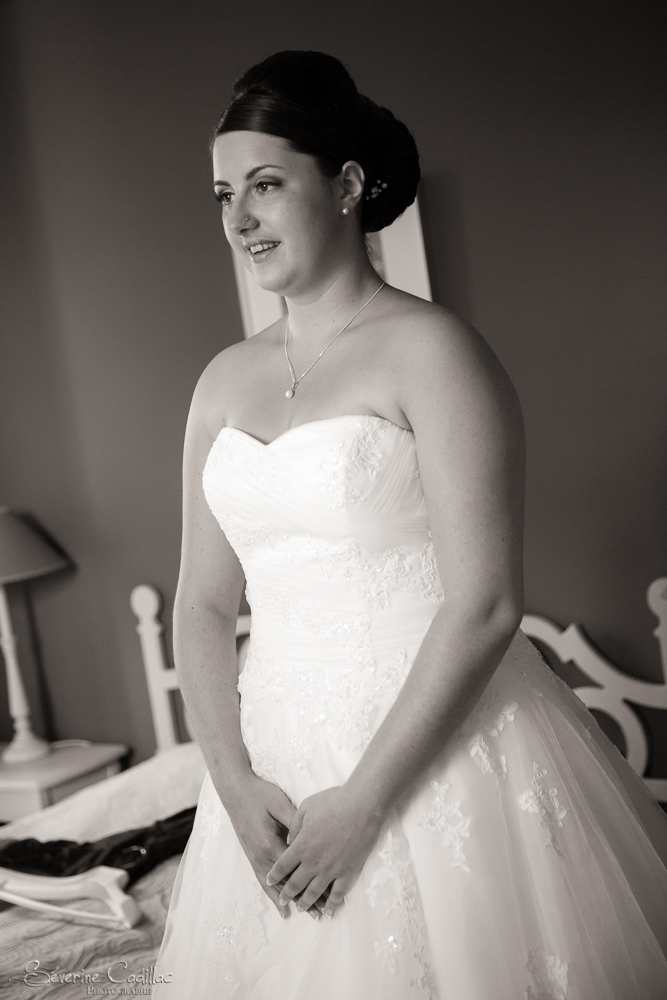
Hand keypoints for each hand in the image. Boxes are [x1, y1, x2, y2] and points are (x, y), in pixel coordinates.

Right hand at [224, 773, 324, 919]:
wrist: (236, 792)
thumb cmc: (260, 795)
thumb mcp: (280, 805)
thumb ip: (296, 823)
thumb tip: (312, 840)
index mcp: (271, 845)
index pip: (297, 870)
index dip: (314, 882)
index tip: (330, 894)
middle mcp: (262, 857)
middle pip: (288, 884)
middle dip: (307, 898)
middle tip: (324, 913)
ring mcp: (256, 859)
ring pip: (277, 888)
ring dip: (293, 901)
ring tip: (309, 914)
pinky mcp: (253, 857)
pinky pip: (265, 883)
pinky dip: (275, 897)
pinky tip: (283, 909)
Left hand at [265, 785, 383, 917]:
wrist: (362, 806)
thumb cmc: (333, 802)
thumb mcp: (306, 807)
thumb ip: (294, 826)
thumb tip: (289, 841)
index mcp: (301, 846)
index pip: (283, 865)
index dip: (275, 875)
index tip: (269, 880)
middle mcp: (314, 862)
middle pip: (296, 883)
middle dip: (287, 893)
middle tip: (282, 900)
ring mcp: (332, 870)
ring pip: (314, 892)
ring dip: (306, 902)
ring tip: (301, 908)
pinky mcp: (349, 872)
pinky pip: (338, 894)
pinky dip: (332, 905)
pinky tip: (328, 912)